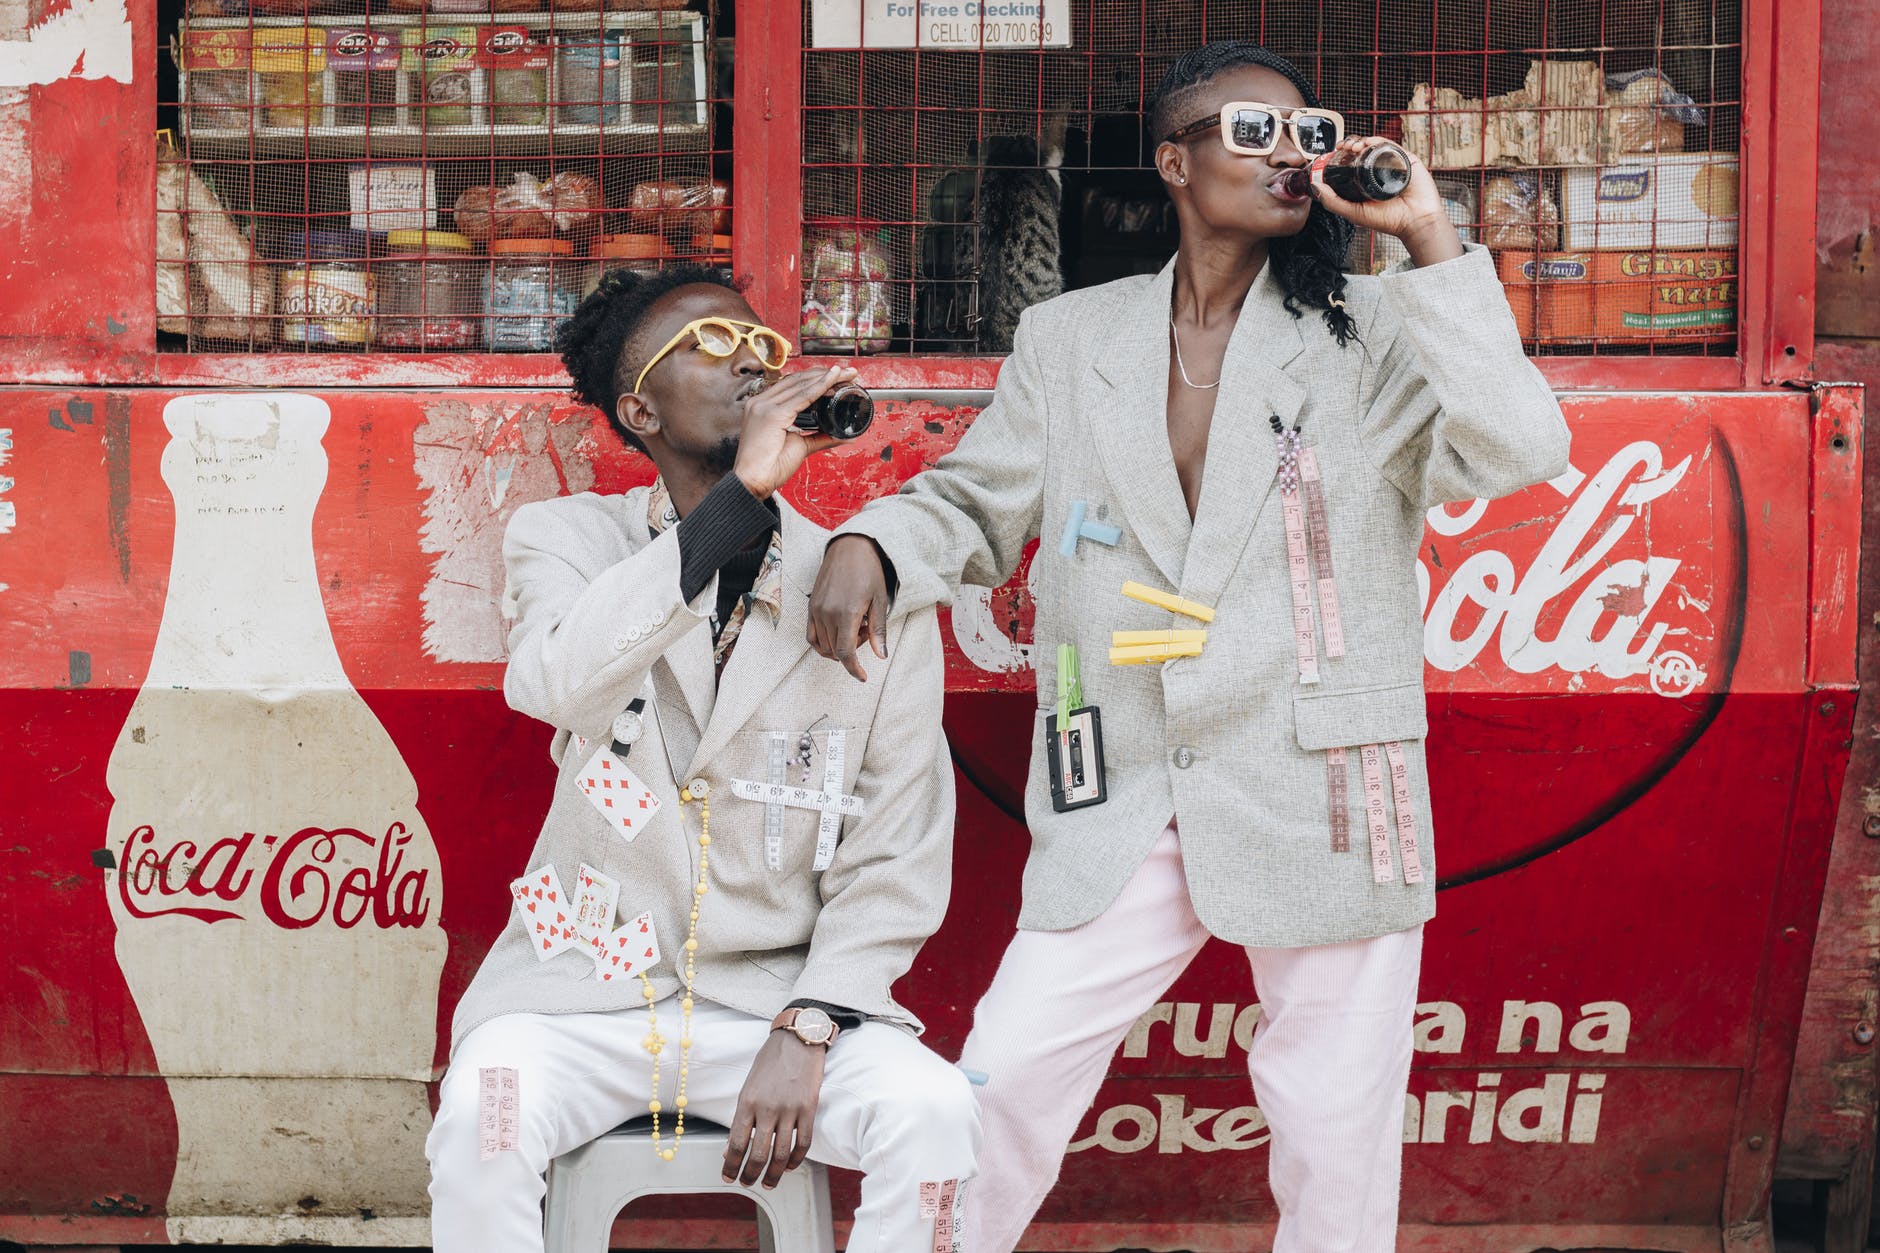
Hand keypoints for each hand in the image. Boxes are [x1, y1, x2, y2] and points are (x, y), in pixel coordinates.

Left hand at [722, 1030, 826, 1188]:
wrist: (798, 1039)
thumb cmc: (770, 1062)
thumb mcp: (748, 1087)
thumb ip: (741, 1117)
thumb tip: (730, 1148)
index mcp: (747, 1102)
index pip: (736, 1143)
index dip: (731, 1165)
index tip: (728, 1177)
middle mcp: (767, 1108)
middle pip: (758, 1154)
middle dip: (751, 1174)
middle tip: (748, 1183)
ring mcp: (790, 1109)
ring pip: (781, 1153)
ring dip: (773, 1174)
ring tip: (769, 1183)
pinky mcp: (809, 1108)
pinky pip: (803, 1143)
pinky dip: (796, 1159)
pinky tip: (789, 1166)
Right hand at [734, 366, 858, 499]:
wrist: (752, 482)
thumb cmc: (769, 467)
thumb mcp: (800, 445)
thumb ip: (820, 437)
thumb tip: (844, 435)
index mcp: (763, 407)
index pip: (792, 385)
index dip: (816, 378)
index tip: (836, 375)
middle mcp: (761, 402)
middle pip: (797, 380)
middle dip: (825, 373)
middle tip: (848, 372)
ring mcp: (764, 406)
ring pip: (801, 384)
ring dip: (826, 377)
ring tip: (847, 374)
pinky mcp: (772, 414)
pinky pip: (802, 397)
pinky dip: (820, 387)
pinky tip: (834, 381)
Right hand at [807, 534, 890, 682]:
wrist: (850, 547)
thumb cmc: (869, 571)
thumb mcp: (879, 601)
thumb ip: (878, 630)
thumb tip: (881, 656)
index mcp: (846, 613)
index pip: (845, 653)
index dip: (853, 669)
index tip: (863, 677)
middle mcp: (827, 613)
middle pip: (835, 651)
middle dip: (852, 651)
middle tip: (866, 630)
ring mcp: (815, 609)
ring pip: (822, 646)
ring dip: (838, 646)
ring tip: (855, 626)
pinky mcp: (810, 606)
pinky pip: (811, 635)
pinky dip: (823, 642)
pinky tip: (839, 630)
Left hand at [1308, 136, 1464, 266]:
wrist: (1415, 221)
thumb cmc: (1388, 220)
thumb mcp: (1353, 212)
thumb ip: (1333, 202)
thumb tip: (1314, 186)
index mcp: (1367, 180)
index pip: (1353, 161)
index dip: (1343, 153)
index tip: (1334, 151)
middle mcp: (1380, 170)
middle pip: (1363, 150)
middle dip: (1350, 144)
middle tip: (1343, 147)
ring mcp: (1393, 163)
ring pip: (1375, 144)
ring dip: (1362, 140)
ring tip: (1353, 146)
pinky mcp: (1406, 159)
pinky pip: (1390, 145)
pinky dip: (1377, 140)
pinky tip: (1368, 143)